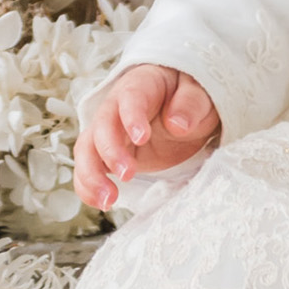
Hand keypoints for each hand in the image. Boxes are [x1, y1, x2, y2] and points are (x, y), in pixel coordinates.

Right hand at [73, 65, 219, 211]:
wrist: (181, 110)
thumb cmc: (189, 98)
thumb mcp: (201, 96)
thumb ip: (191, 105)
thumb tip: (177, 123)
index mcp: (142, 85)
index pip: (130, 97)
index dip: (132, 117)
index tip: (142, 138)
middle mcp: (117, 106)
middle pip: (102, 124)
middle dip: (110, 151)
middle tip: (128, 174)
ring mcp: (109, 131)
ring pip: (87, 147)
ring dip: (91, 174)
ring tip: (109, 200)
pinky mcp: (107, 154)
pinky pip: (88, 167)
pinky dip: (87, 186)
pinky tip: (101, 202)